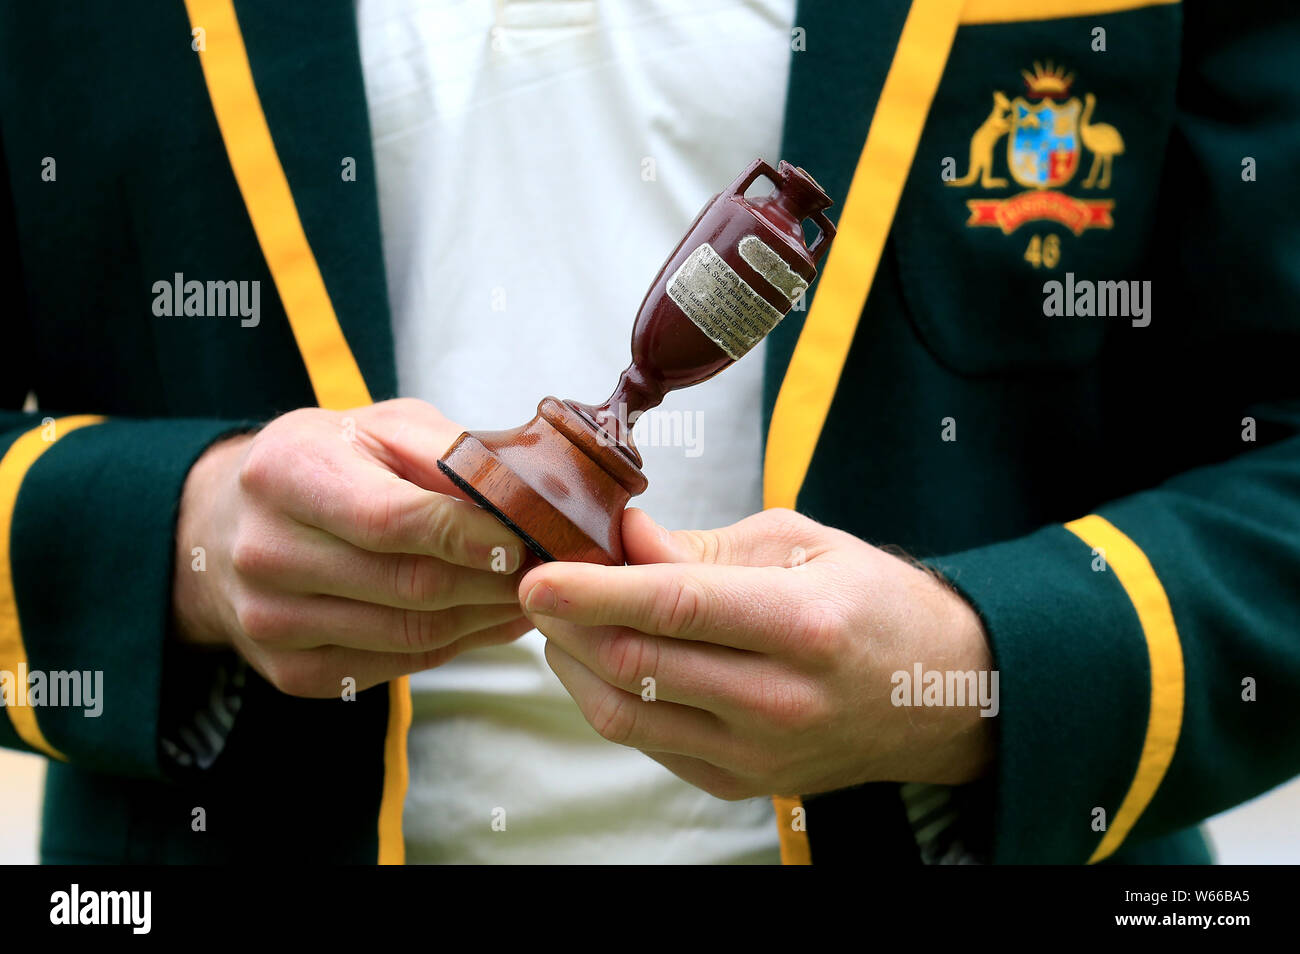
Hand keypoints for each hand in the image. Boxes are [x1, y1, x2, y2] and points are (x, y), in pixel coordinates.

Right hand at [173, 399, 531, 696]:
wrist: (231, 524)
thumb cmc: (329, 463)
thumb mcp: (379, 428)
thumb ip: (448, 451)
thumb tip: (527, 492)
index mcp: (284, 472)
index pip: (392, 518)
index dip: (471, 535)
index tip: (528, 538)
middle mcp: (264, 551)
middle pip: (410, 583)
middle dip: (495, 580)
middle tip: (549, 569)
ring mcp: (269, 620)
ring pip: (412, 632)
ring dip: (487, 617)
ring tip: (531, 593)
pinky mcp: (290, 672)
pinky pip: (399, 664)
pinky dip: (459, 645)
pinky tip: (492, 619)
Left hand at [520, 508, 994, 799]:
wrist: (941, 693)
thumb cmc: (871, 602)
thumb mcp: (801, 544)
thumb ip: (702, 547)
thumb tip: (622, 537)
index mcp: (801, 625)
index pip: (673, 606)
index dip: (594, 590)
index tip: (536, 576)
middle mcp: (778, 700)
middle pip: (635, 663)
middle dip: (567, 622)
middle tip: (541, 584)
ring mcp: (757, 753)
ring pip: (625, 714)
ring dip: (574, 664)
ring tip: (563, 621)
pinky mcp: (740, 783)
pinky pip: (646, 743)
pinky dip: (609, 697)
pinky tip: (605, 658)